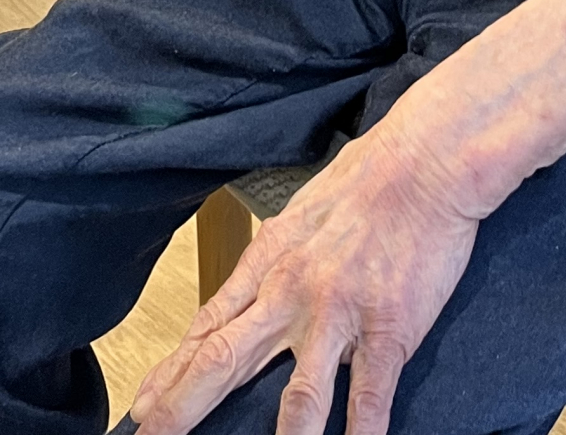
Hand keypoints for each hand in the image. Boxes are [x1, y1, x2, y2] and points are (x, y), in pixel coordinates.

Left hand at [129, 123, 478, 434]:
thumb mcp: (298, 217)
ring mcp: (338, 314)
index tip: (143, 405)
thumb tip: (247, 297)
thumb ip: (272, 263)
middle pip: (224, 358)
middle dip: (183, 404)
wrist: (423, 161)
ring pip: (298, 394)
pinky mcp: (388, 329)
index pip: (208, 327)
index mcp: (268, 262)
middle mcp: (291, 292)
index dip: (173, 372)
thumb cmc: (362, 184)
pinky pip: (369, 397)